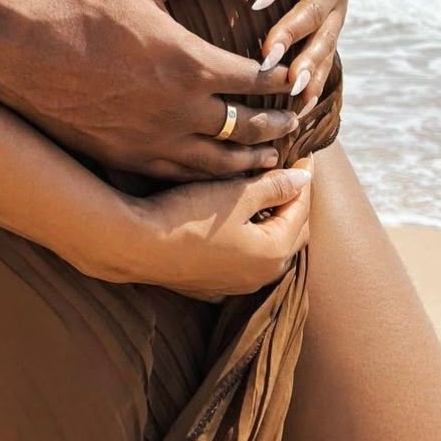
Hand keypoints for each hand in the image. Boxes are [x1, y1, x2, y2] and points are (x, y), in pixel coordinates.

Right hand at [0, 0, 298, 180]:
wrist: (20, 52)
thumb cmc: (81, 6)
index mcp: (190, 63)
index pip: (257, 79)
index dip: (282, 79)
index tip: (293, 76)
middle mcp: (180, 110)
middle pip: (248, 126)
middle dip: (278, 123)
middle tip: (295, 121)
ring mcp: (154, 141)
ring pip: (220, 161)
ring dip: (252, 159)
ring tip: (271, 157)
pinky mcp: (128, 160)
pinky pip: (182, 177)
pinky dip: (211, 177)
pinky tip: (218, 174)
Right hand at [121, 156, 312, 296]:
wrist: (137, 246)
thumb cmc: (188, 217)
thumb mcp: (236, 194)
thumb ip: (273, 186)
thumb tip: (304, 178)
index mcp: (274, 253)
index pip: (301, 209)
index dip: (303, 179)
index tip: (304, 155)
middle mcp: (262, 277)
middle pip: (291, 233)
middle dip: (293, 203)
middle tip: (290, 173)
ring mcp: (236, 285)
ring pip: (268, 249)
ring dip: (272, 223)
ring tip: (266, 194)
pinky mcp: (212, 285)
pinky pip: (243, 260)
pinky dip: (249, 240)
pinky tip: (238, 224)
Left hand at [253, 0, 353, 110]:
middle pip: (315, 12)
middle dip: (292, 34)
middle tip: (266, 54)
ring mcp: (336, 12)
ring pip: (324, 42)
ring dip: (307, 67)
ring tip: (288, 90)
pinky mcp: (331, 31)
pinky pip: (324, 61)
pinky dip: (311, 84)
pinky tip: (294, 109)